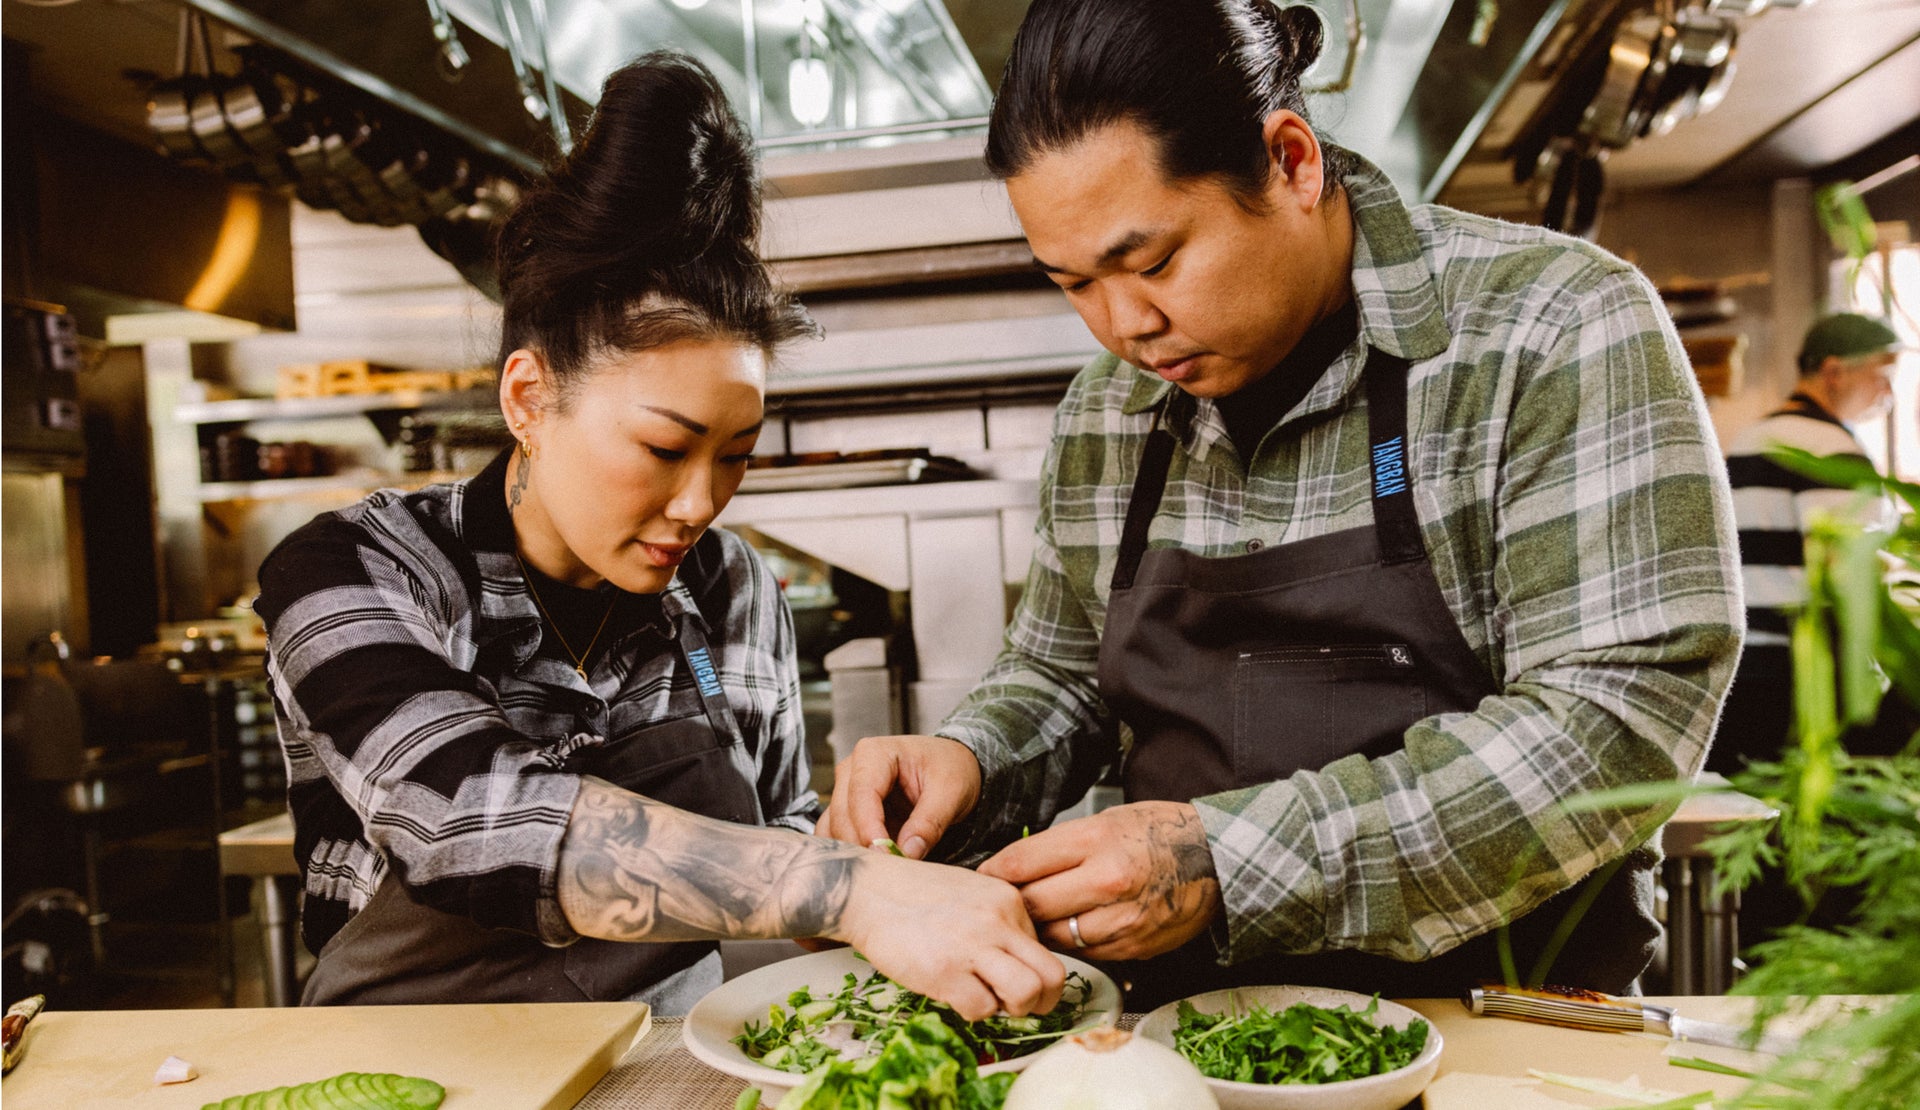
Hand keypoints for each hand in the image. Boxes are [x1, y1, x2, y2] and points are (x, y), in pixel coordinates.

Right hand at [818, 735, 981, 859]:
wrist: (952, 766)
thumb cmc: (950, 768)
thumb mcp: (951, 791)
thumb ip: (929, 821)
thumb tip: (907, 852)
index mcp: (874, 753)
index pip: (862, 794)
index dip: (870, 828)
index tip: (886, 855)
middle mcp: (851, 771)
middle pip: (842, 815)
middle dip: (863, 845)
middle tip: (890, 871)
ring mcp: (845, 792)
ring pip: (834, 829)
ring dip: (856, 852)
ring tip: (885, 872)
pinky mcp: (848, 813)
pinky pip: (838, 837)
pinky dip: (853, 854)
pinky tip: (877, 866)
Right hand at [835, 854, 1066, 1020]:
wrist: (867, 890)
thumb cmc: (912, 895)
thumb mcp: (970, 893)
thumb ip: (997, 923)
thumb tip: (1014, 964)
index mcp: (1007, 901)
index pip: (1045, 950)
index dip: (1033, 973)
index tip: (1013, 979)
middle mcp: (998, 921)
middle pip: (1053, 976)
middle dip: (1043, 1001)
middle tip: (1018, 1005)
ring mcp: (973, 947)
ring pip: (1027, 994)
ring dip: (1012, 1010)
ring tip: (988, 1001)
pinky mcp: (946, 971)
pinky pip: (981, 1009)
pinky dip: (972, 1011)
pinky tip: (953, 995)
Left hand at [978, 801, 1220, 960]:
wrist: (1216, 859)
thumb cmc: (1158, 833)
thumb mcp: (1105, 821)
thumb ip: (1059, 846)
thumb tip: (1011, 868)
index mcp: (1095, 840)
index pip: (1020, 863)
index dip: (993, 872)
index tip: (983, 877)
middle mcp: (1107, 880)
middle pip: (1032, 904)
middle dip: (1013, 905)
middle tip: (1000, 904)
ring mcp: (1121, 919)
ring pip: (1053, 935)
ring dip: (1039, 929)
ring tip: (1034, 919)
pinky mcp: (1133, 946)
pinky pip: (1084, 952)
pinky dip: (1072, 943)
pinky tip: (1070, 929)